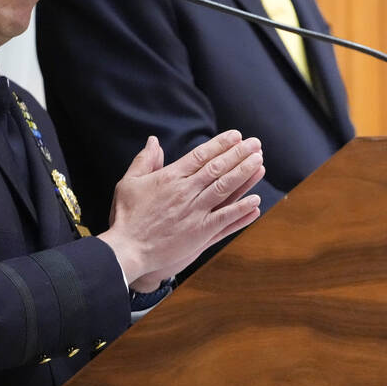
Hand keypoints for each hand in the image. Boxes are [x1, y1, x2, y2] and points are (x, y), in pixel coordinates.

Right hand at [98, 130, 263, 287]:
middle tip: (256, 143)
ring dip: (244, 175)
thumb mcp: (129, 182)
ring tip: (260, 163)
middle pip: (218, 168)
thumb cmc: (126, 216)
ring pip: (225, 188)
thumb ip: (144, 160)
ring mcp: (194, 212)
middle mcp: (186, 192)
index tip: (236, 135)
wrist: (126, 250)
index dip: (221, 144)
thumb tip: (153, 140)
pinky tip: (256, 201)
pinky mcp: (199, 233)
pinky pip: (224, 219)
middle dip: (239, 154)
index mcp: (171, 177)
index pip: (201, 155)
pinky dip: (241, 210)